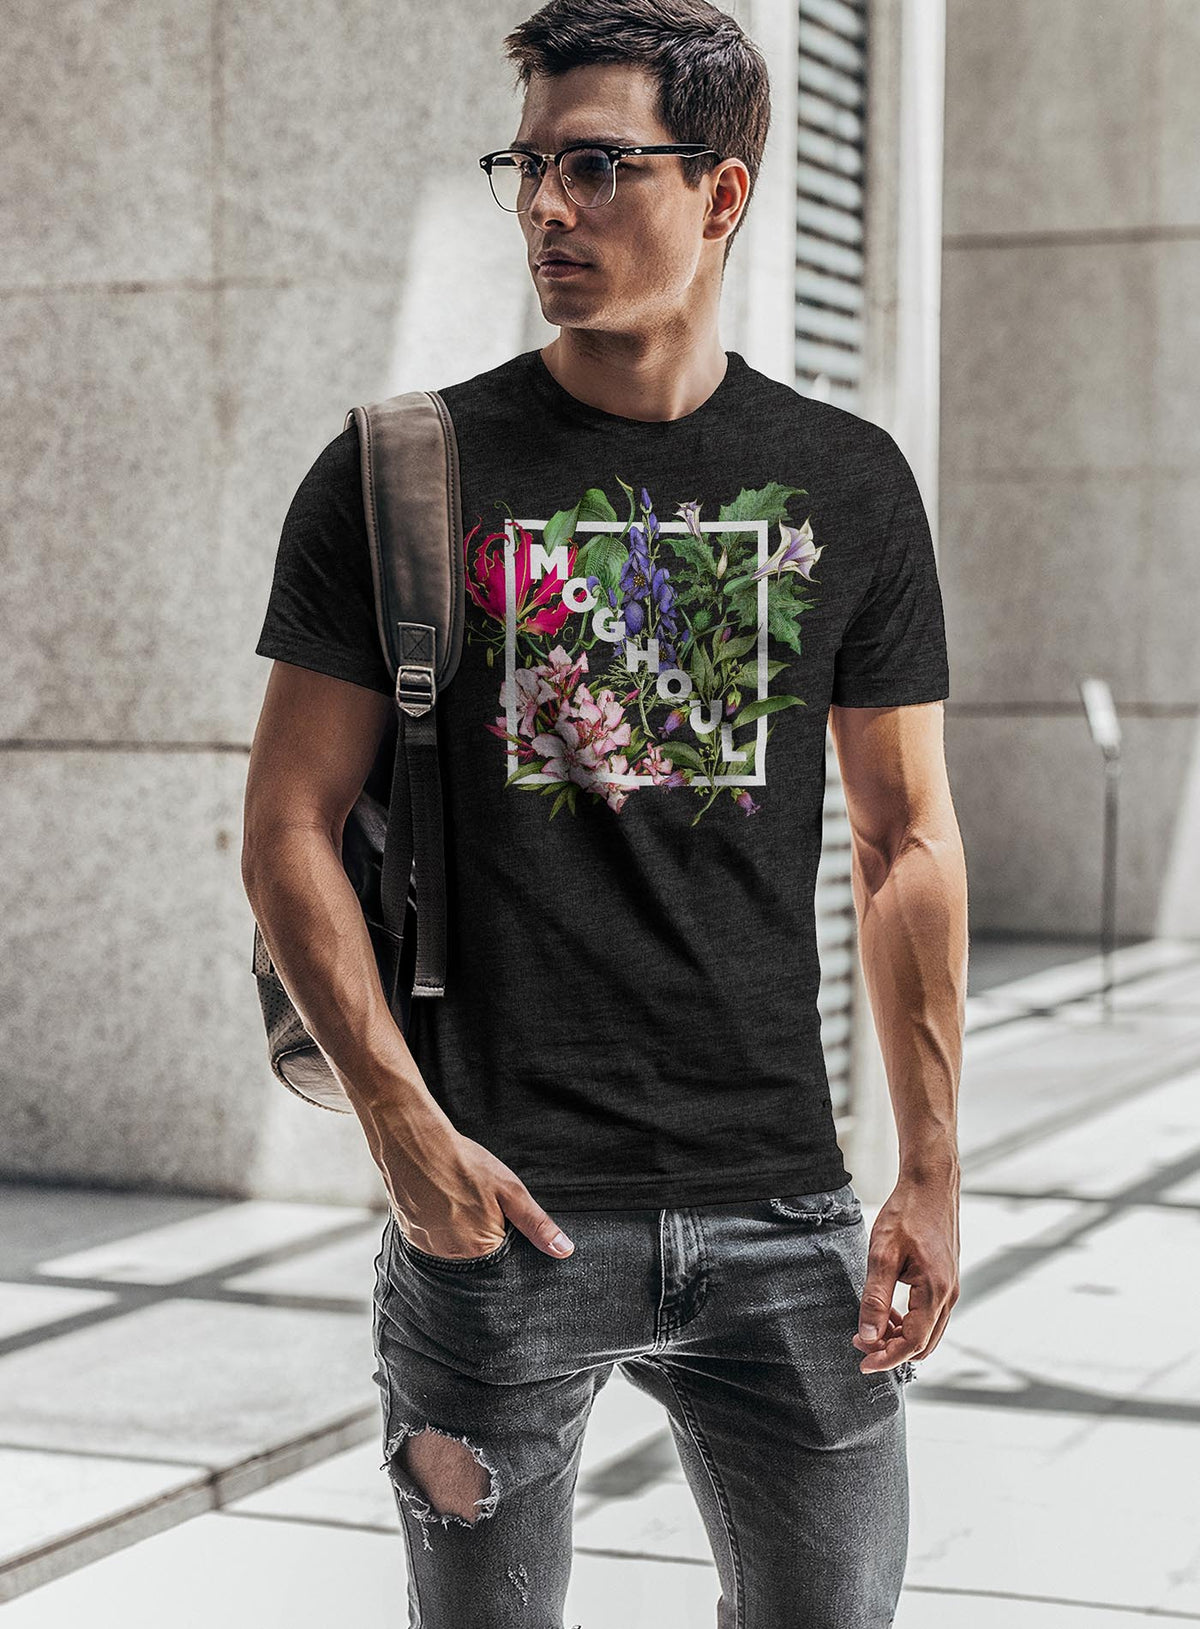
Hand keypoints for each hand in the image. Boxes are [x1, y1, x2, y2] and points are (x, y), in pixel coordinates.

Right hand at [383, 1129, 574, 1260]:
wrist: (415, 1145)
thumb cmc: (466, 1164)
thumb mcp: (511, 1191)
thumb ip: (537, 1224)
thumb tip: (564, 1251)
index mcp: (481, 1250)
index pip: (504, 1259)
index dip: (506, 1234)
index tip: (499, 1213)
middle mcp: (453, 1258)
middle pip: (479, 1255)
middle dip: (483, 1232)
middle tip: (476, 1200)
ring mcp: (429, 1249)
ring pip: (456, 1247)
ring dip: (460, 1229)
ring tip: (458, 1198)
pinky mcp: (412, 1238)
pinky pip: (434, 1240)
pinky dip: (440, 1225)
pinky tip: (440, 1202)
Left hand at [852, 1171, 958, 1372]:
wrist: (930, 1185)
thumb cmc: (906, 1213)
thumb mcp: (882, 1253)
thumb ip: (875, 1297)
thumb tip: (869, 1336)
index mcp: (936, 1291)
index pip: (913, 1342)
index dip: (887, 1358)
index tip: (862, 1363)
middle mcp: (949, 1295)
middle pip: (923, 1343)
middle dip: (892, 1350)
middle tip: (860, 1344)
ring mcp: (951, 1288)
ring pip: (928, 1332)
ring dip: (900, 1338)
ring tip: (870, 1329)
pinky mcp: (946, 1281)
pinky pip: (930, 1316)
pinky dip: (909, 1322)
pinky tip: (888, 1312)